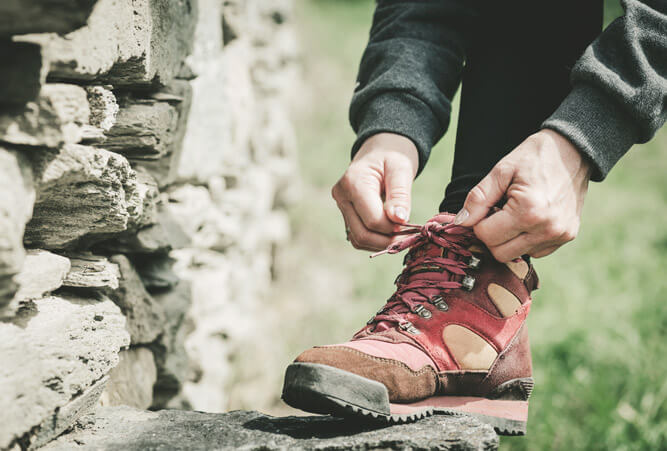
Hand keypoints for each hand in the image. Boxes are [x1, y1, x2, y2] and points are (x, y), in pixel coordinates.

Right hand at [332, 133, 418, 251]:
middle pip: (362, 234)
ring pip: (358, 239)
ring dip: (381, 243)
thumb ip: (400, 195)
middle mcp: (341, 196)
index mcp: (353, 183)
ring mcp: (341, 207)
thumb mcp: (401, 169)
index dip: (393, 228)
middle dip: (388, 240)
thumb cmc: (392, 155)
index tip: (412, 226)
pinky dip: (375, 240)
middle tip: (409, 237)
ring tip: (401, 235)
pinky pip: (358, 237)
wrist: (380, 150)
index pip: (372, 220)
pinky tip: (391, 234)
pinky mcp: (346, 215)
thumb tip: (399, 220)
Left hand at [455, 129, 591, 261]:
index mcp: (529, 211)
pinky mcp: (567, 237)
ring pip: (516, 255)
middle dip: (492, 235)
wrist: (574, 150)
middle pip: (500, 253)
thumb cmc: (535, 157)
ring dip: (508, 239)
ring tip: (515, 212)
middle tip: (498, 211)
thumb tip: (461, 222)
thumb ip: (478, 198)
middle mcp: (547, 229)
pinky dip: (525, 240)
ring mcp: (559, 235)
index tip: (489, 205)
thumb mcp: (501, 170)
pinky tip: (528, 219)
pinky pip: (535, 251)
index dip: (479, 222)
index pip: (486, 236)